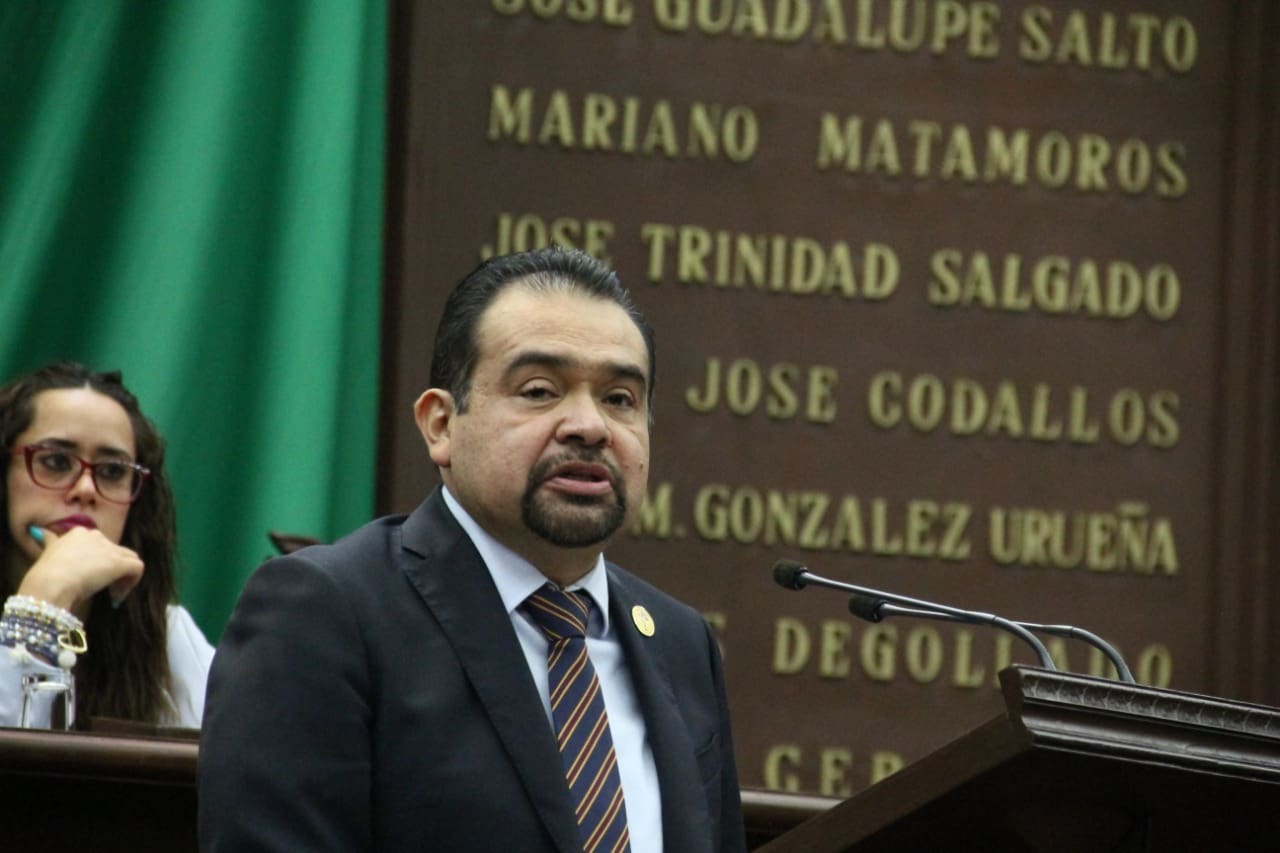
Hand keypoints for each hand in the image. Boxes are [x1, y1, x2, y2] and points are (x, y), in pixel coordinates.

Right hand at [17, 525, 144, 614]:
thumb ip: (50, 542)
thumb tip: (41, 532)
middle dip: (110, 569)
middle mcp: (96, 536)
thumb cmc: (45, 574)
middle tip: (99, 586)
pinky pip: (137, 568)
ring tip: (111, 593)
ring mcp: (110, 549)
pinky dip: (131, 583)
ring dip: (122, 577)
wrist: (50, 583)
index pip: (98, 545)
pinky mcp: (120, 563)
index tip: (87, 578)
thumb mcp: (47, 553)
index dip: (96, 563)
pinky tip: (116, 597)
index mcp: (79, 533)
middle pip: (114, 551)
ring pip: (129, 558)